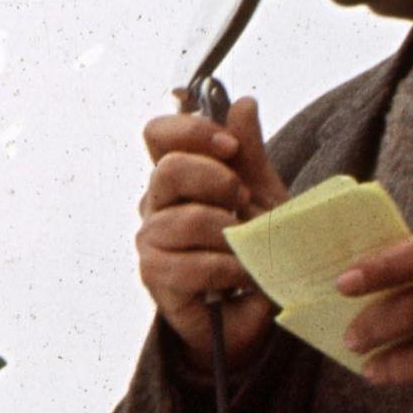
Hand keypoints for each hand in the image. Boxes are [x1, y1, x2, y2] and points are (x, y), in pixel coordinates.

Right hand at [137, 96, 288, 367]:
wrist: (251, 310)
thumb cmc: (251, 249)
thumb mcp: (262, 195)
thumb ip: (249, 153)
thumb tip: (243, 103)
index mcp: (177, 177)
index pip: (158, 134)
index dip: (191, 130)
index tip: (229, 147)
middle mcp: (155, 204)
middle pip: (168, 170)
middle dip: (216, 181)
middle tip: (243, 202)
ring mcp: (150, 240)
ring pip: (184, 221)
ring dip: (228, 235)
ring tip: (248, 249)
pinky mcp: (155, 277)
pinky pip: (190, 264)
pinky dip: (226, 270)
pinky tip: (241, 277)